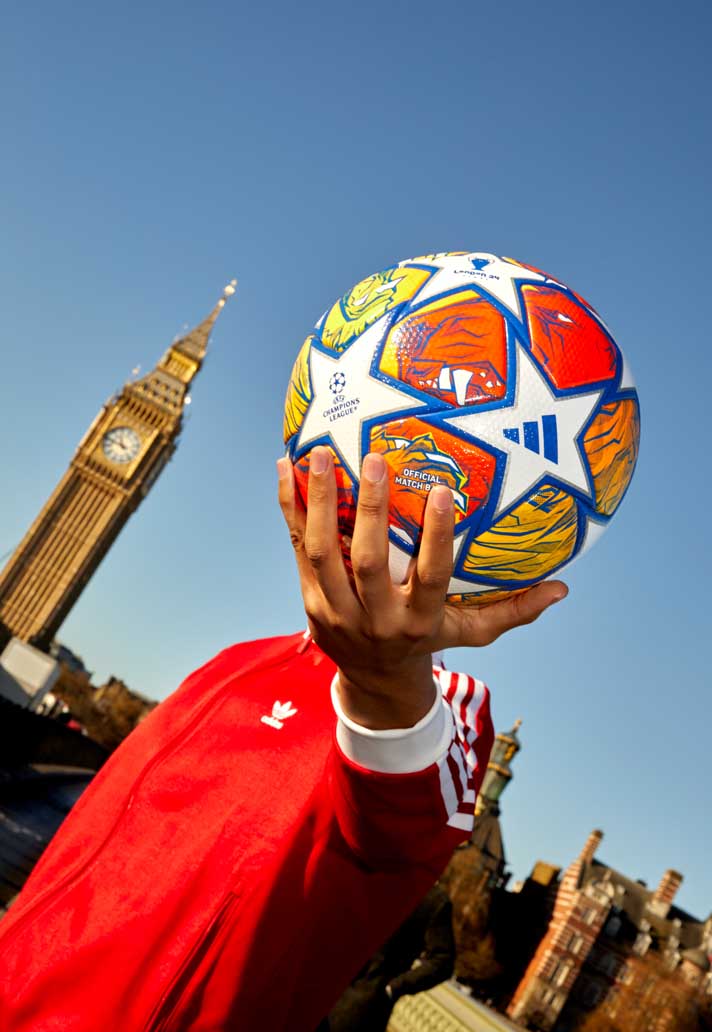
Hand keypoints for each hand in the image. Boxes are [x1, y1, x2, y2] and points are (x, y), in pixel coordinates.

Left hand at [277, 447, 566, 729]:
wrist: (373, 682)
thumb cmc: (428, 641)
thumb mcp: (471, 633)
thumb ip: (513, 611)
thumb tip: (562, 589)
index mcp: (419, 620)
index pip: (431, 576)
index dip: (437, 536)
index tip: (442, 491)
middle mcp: (375, 617)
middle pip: (369, 562)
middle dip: (372, 510)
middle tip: (376, 458)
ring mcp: (335, 610)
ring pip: (322, 552)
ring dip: (319, 502)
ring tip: (321, 454)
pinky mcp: (308, 597)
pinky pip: (296, 548)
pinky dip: (289, 507)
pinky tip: (285, 467)